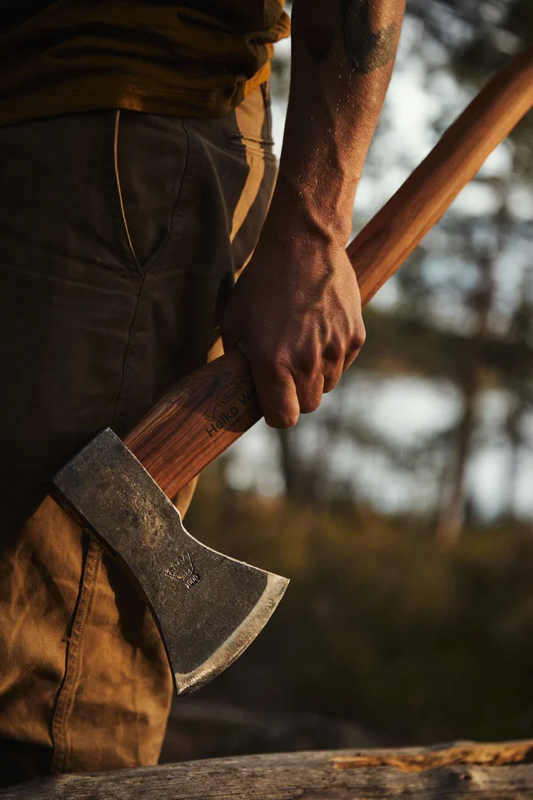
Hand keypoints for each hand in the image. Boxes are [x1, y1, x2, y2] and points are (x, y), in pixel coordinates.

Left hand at [221, 229, 365, 428]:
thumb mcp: (235, 321)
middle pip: (309, 405)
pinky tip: (319, 331)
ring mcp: (335, 350)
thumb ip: (239, 360)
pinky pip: (343, 363)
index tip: (273, 404)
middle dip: (296, 395)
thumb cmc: (262, 283)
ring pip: (328, 385)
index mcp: (273, 363)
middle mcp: (307, 362)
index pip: (284, 418)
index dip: (277, 415)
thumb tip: (241, 384)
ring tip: (302, 345)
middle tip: (285, 372)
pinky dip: (333, 356)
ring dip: (316, 376)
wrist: (303, 245)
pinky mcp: (355, 336)